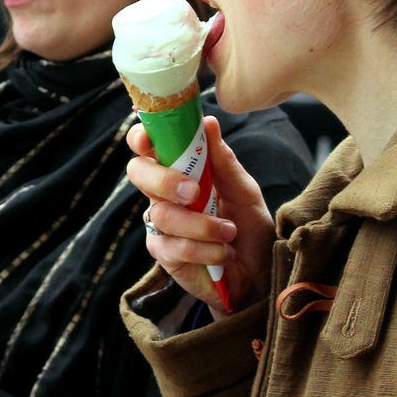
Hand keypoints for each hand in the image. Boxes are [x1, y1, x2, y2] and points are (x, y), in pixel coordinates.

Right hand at [126, 116, 273, 315]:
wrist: (258, 273)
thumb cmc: (249, 227)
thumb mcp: (244, 191)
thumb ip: (224, 162)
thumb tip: (209, 123)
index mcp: (180, 170)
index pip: (148, 147)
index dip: (141, 138)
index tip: (148, 136)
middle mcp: (164, 194)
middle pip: (138, 174)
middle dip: (164, 180)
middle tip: (194, 192)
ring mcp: (160, 224)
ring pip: (162, 214)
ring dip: (201, 224)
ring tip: (229, 232)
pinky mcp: (164, 254)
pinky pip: (174, 246)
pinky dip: (204, 249)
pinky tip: (223, 253)